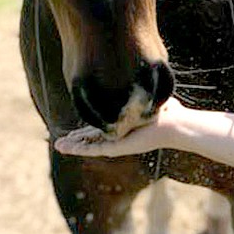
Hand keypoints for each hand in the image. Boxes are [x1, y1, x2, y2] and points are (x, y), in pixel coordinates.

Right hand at [54, 96, 183, 156]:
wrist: (175, 123)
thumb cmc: (169, 112)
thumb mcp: (152, 101)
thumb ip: (146, 95)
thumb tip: (148, 85)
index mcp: (125, 126)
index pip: (102, 127)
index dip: (88, 128)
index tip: (76, 128)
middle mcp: (120, 136)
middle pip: (93, 139)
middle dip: (77, 139)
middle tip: (61, 140)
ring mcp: (118, 143)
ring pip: (90, 146)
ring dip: (73, 145)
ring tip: (58, 145)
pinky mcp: (117, 148)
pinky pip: (94, 148)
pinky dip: (79, 148)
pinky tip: (66, 148)